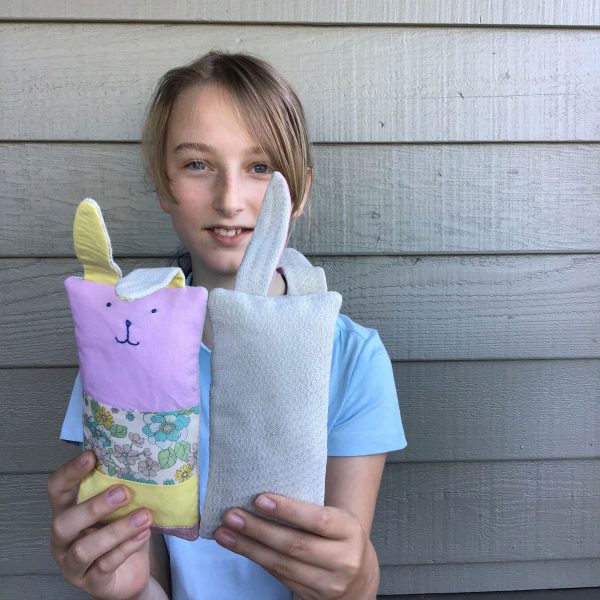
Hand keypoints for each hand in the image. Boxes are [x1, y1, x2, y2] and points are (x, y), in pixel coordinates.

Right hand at [47, 450, 153, 599]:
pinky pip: (106, 565)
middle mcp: (63, 539)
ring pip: (85, 549)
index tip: (92, 456)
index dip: (70, 472)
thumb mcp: (119, 508)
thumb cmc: (121, 532)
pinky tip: (144, 533)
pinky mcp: (92, 583)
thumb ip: (119, 488)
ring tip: (144, 516)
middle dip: (94, 506)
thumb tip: (138, 458)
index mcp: (66, 513)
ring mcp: (73, 564)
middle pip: (64, 522)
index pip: (56, 490)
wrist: (131, 574)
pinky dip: (127, 547)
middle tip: (124, 492)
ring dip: (117, 530)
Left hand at [214, 494, 378, 599]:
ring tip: (225, 533)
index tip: (260, 499)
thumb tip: (264, 495)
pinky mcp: (312, 598)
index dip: (288, 510)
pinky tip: (241, 548)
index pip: (318, 520)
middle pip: (295, 545)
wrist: (359, 578)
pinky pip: (280, 577)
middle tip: (232, 516)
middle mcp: (343, 560)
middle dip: (259, 530)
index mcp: (349, 531)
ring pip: (282, 565)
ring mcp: (328, 584)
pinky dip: (257, 561)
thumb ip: (309, 510)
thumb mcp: (337, 519)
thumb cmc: (339, 537)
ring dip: (249, 548)